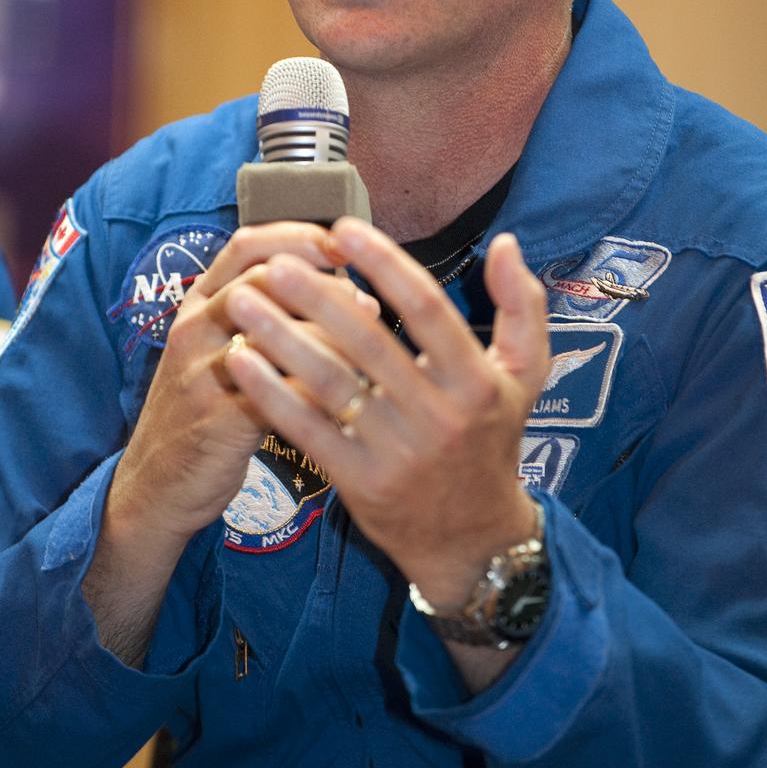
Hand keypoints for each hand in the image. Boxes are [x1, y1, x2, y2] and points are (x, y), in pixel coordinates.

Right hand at [105, 222, 357, 556]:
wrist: (156, 483)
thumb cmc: (209, 407)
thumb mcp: (223, 349)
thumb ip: (270, 315)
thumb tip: (352, 291)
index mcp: (199, 302)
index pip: (246, 245)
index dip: (299, 236)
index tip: (347, 245)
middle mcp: (194, 328)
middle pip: (262, 280)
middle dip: (323, 285)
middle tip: (367, 302)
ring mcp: (200, 372)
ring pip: (271, 334)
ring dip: (329, 335)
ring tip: (367, 346)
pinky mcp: (215, 419)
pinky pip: (277, 394)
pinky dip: (319, 390)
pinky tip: (351, 394)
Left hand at [223, 217, 549, 608]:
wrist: (473, 539)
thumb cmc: (492, 439)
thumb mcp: (526, 376)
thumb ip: (523, 306)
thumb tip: (506, 243)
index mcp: (476, 380)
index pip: (426, 308)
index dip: (384, 263)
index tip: (344, 228)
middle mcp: (438, 415)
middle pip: (368, 342)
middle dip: (318, 296)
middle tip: (276, 261)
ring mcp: (397, 452)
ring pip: (330, 383)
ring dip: (281, 338)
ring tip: (242, 301)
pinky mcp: (360, 482)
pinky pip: (307, 429)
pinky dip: (271, 393)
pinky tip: (241, 360)